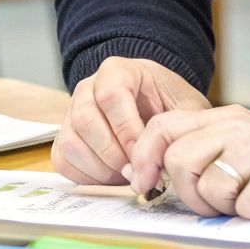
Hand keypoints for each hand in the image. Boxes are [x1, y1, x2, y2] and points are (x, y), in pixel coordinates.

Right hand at [51, 57, 210, 184]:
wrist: (153, 103)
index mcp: (117, 71)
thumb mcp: (186, 107)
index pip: (110, 96)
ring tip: (127, 175)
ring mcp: (72, 111)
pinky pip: (63, 159)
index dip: (127, 130)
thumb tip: (165, 162)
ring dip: (100, 168)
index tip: (145, 154)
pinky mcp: (65, 135)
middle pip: (85, 120)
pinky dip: (86, 176)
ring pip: (70, 142)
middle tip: (137, 173)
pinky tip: (111, 177)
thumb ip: (179, 128)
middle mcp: (88, 87)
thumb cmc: (169, 103)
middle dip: (113, 154)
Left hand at [126, 105, 249, 219]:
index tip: (142, 184)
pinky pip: (244, 206)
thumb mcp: (235, 151)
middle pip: (179, 161)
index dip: (144, 157)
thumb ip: (198, 155)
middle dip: (190, 194)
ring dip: (227, 208)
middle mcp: (236, 125)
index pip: (163, 126)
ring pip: (209, 187)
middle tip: (219, 204)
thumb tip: (145, 176)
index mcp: (221, 118)